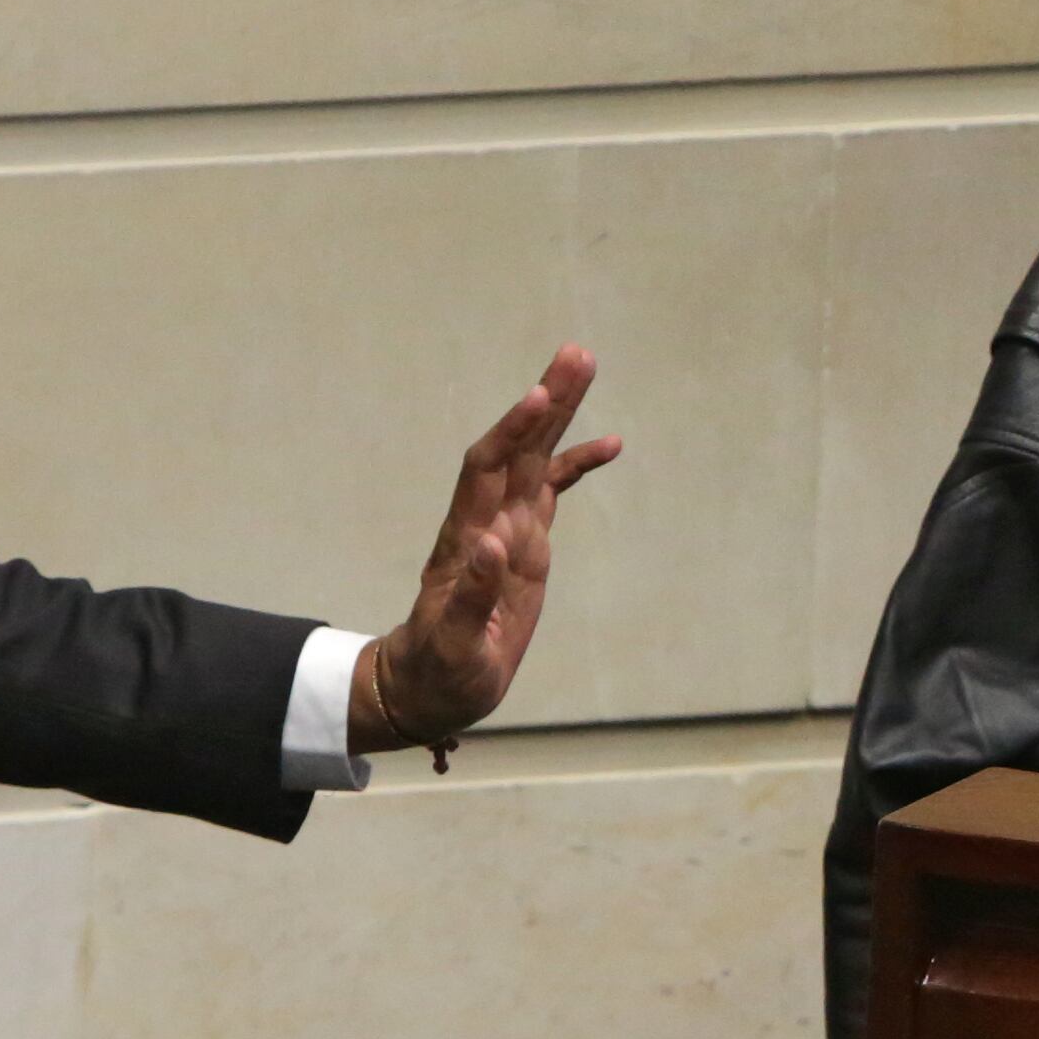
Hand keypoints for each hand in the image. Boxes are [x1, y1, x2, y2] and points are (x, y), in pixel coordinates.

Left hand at [354, 346, 621, 753]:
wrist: (428, 683)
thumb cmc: (439, 671)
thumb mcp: (453, 646)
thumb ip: (468, 596)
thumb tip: (490, 544)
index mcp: (467, 542)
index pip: (488, 471)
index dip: (513, 433)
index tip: (539, 396)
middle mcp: (487, 523)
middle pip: (518, 448)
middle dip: (547, 401)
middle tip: (577, 355)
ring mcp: (507, 529)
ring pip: (535, 459)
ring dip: (559, 415)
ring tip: (586, 366)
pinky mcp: (524, 545)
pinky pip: (552, 491)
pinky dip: (576, 465)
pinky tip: (610, 443)